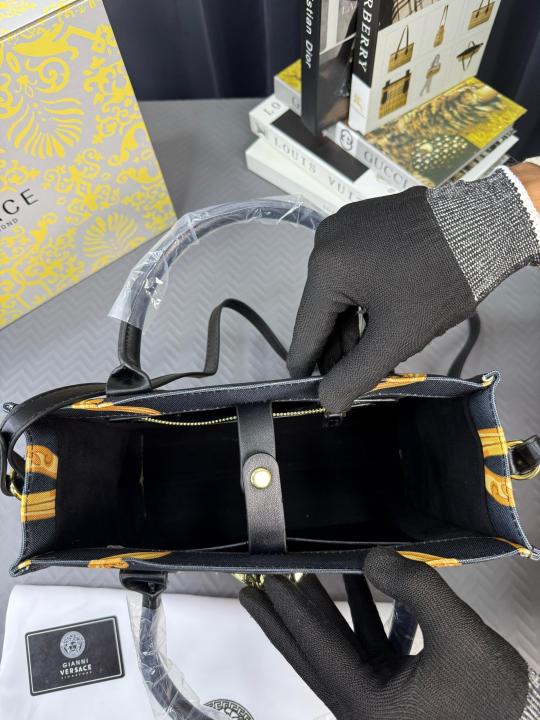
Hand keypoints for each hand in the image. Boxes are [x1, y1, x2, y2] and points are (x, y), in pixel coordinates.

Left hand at [240, 548, 536, 719]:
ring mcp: (374, 696)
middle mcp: (360, 702)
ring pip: (334, 647)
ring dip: (318, 610)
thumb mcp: (461, 637)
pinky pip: (362, 645)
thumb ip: (416, 588)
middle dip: (281, 617)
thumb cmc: (486, 700)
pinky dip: (356, 613)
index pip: (315, 645)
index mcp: (366, 699)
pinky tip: (358, 581)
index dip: (288, 609)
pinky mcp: (392, 689)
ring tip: (297, 576)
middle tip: (253, 587)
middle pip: (310, 651)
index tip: (266, 580)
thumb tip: (372, 556)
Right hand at [288, 167, 539, 412]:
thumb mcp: (396, 337)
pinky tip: (380, 320)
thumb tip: (328, 401)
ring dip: (353, 325)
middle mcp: (328, 240)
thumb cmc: (444, 277)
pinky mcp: (367, 221)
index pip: (307, 329)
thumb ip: (355, 375)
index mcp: (327, 267)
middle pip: (323, 310)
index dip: (306, 365)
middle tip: (353, 378)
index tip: (307, 389)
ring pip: (340, 291)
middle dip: (340, 347)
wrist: (489, 226)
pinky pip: (354, 270)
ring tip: (373, 353)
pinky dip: (363, 298)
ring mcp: (348, 227)